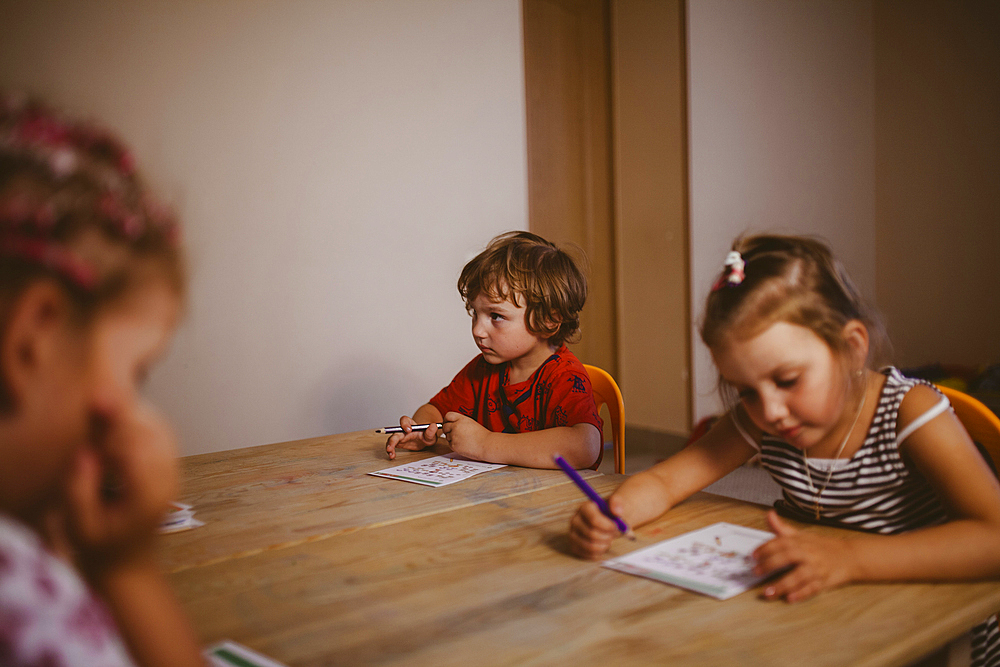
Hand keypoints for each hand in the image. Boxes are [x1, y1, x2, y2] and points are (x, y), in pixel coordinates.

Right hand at [64, 401, 179, 575]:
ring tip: (107, 403)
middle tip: (99, 397)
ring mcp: (173, 474)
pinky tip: (119, 417)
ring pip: (161, 430)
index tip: (97, 401)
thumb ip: (80, 492)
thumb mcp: (80, 528)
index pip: (139, 449)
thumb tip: (85, 452)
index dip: (118, 423)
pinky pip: (161, 436)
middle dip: (128, 412)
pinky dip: (142, 421)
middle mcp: (168, 481)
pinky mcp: (169, 469)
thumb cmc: (99, 549)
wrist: (127, 565)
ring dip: (136, 413)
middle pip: (154, 434)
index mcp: (148, 497)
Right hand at [385, 415, 440, 459]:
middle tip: (392, 446)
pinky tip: (392, 456)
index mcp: (411, 424)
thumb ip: (431, 431)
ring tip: (390, 453)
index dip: (405, 424)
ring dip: (389, 446)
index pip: (405, 420)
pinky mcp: (398, 443)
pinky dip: (391, 451)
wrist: (424, 441)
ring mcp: (400, 437)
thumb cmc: (426, 435)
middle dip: (393, 439)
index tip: (409, 430)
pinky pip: (392, 446)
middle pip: (395, 432)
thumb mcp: (431, 434)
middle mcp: (403, 430)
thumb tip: (433, 426)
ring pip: (391, 439)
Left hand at [440, 412, 490, 459]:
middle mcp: (456, 426)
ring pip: (447, 436)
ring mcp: (454, 436)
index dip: (446, 420)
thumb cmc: (481, 435)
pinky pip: (449, 444)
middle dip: (448, 430)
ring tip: (463, 440)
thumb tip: (450, 423)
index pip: (448, 416)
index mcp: (461, 419)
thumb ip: (460, 421)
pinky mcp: (454, 445)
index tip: (447, 423)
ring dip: (452, 438)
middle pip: (445, 427)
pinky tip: (463, 445)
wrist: (486, 445)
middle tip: (455, 434)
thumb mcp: (470, 423)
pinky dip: (454, 445)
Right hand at [568, 497, 624, 558]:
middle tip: (613, 534)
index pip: (594, 520)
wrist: (609, 521)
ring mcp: (573, 534)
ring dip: (604, 545)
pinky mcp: (575, 546)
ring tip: (608, 539)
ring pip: (590, 546)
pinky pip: (587, 554)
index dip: (608, 526)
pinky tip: (603, 545)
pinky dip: (599, 553)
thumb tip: (617, 512)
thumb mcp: (617, 502)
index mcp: (584, 507)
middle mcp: (575, 520)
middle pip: (592, 534)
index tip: (616, 527)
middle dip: (607, 536)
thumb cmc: (612, 512)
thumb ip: (617, 503)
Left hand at [753, 510, 855, 602]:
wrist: (849, 556)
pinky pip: (812, 589)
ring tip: (768, 592)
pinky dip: (801, 594)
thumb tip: (769, 515)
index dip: (765, 548)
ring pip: (798, 577)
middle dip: (770, 564)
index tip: (753, 555)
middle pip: (788, 557)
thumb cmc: (822, 546)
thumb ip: (782, 528)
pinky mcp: (824, 582)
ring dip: (783, 585)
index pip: (780, 543)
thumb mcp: (801, 535)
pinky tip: (790, 598)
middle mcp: (808, 554)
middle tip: (756, 571)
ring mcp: (816, 569)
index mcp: (801, 542)